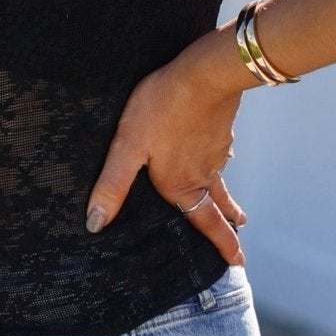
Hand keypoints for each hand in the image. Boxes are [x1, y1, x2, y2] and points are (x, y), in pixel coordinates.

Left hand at [84, 50, 248, 264]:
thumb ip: (112, 186)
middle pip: (219, 207)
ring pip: (221, 180)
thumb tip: (96, 224)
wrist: (204, 73)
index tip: (238, 263)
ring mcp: (216, 152)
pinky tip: (219, 156)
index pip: (206, 224)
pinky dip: (220, 164)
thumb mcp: (127, 147)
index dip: (222, 244)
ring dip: (226, 197)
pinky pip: (220, 155)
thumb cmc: (161, 109)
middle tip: (239, 239)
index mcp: (182, 185)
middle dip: (229, 226)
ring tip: (233, 208)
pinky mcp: (221, 130)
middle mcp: (203, 174)